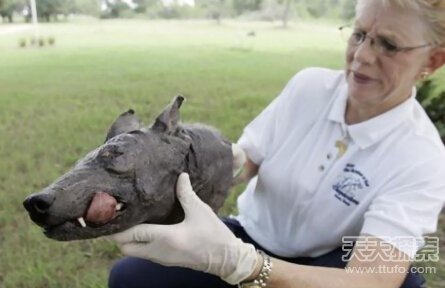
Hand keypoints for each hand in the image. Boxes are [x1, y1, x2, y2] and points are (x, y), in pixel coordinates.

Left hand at [110, 173, 258, 284]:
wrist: (225, 259)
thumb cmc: (213, 235)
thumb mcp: (200, 211)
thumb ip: (186, 193)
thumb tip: (180, 175)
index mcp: (165, 238)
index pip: (131, 234)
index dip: (117, 225)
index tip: (110, 212)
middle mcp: (158, 251)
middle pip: (124, 247)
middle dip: (118, 233)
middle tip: (120, 215)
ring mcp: (160, 258)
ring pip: (132, 252)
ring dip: (127, 238)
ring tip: (129, 219)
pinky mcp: (164, 260)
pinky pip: (142, 253)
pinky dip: (138, 242)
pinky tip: (144, 228)